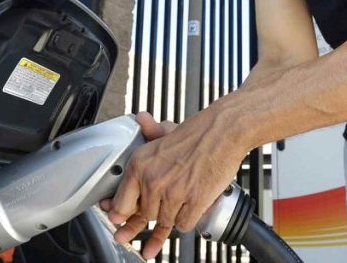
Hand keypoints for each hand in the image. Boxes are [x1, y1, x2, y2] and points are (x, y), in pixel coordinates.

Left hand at [102, 108, 247, 259]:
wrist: (224, 131)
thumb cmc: (199, 132)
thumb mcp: (165, 131)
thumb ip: (149, 133)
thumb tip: (139, 120)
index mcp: (139, 164)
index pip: (121, 204)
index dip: (123, 215)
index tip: (123, 221)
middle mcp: (152, 181)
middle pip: (145, 215)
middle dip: (154, 212)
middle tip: (165, 202)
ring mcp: (173, 194)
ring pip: (164, 222)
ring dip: (173, 215)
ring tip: (183, 198)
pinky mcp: (193, 202)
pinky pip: (184, 225)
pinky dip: (189, 219)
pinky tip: (192, 205)